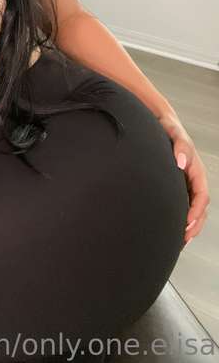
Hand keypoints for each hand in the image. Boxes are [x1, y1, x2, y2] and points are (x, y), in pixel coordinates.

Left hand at [157, 111, 209, 245]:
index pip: (201, 196)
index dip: (196, 211)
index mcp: (196, 171)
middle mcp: (193, 179)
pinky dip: (180, 217)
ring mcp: (185, 183)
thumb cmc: (169, 128)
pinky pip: (183, 204)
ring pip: (192, 209)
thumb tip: (181, 162)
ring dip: (189, 225)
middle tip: (184, 238)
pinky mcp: (176, 185)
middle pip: (200, 208)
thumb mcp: (176, 134)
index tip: (187, 223)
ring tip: (180, 239)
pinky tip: (171, 226)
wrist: (160, 123)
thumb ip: (180, 146)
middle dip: (194, 224)